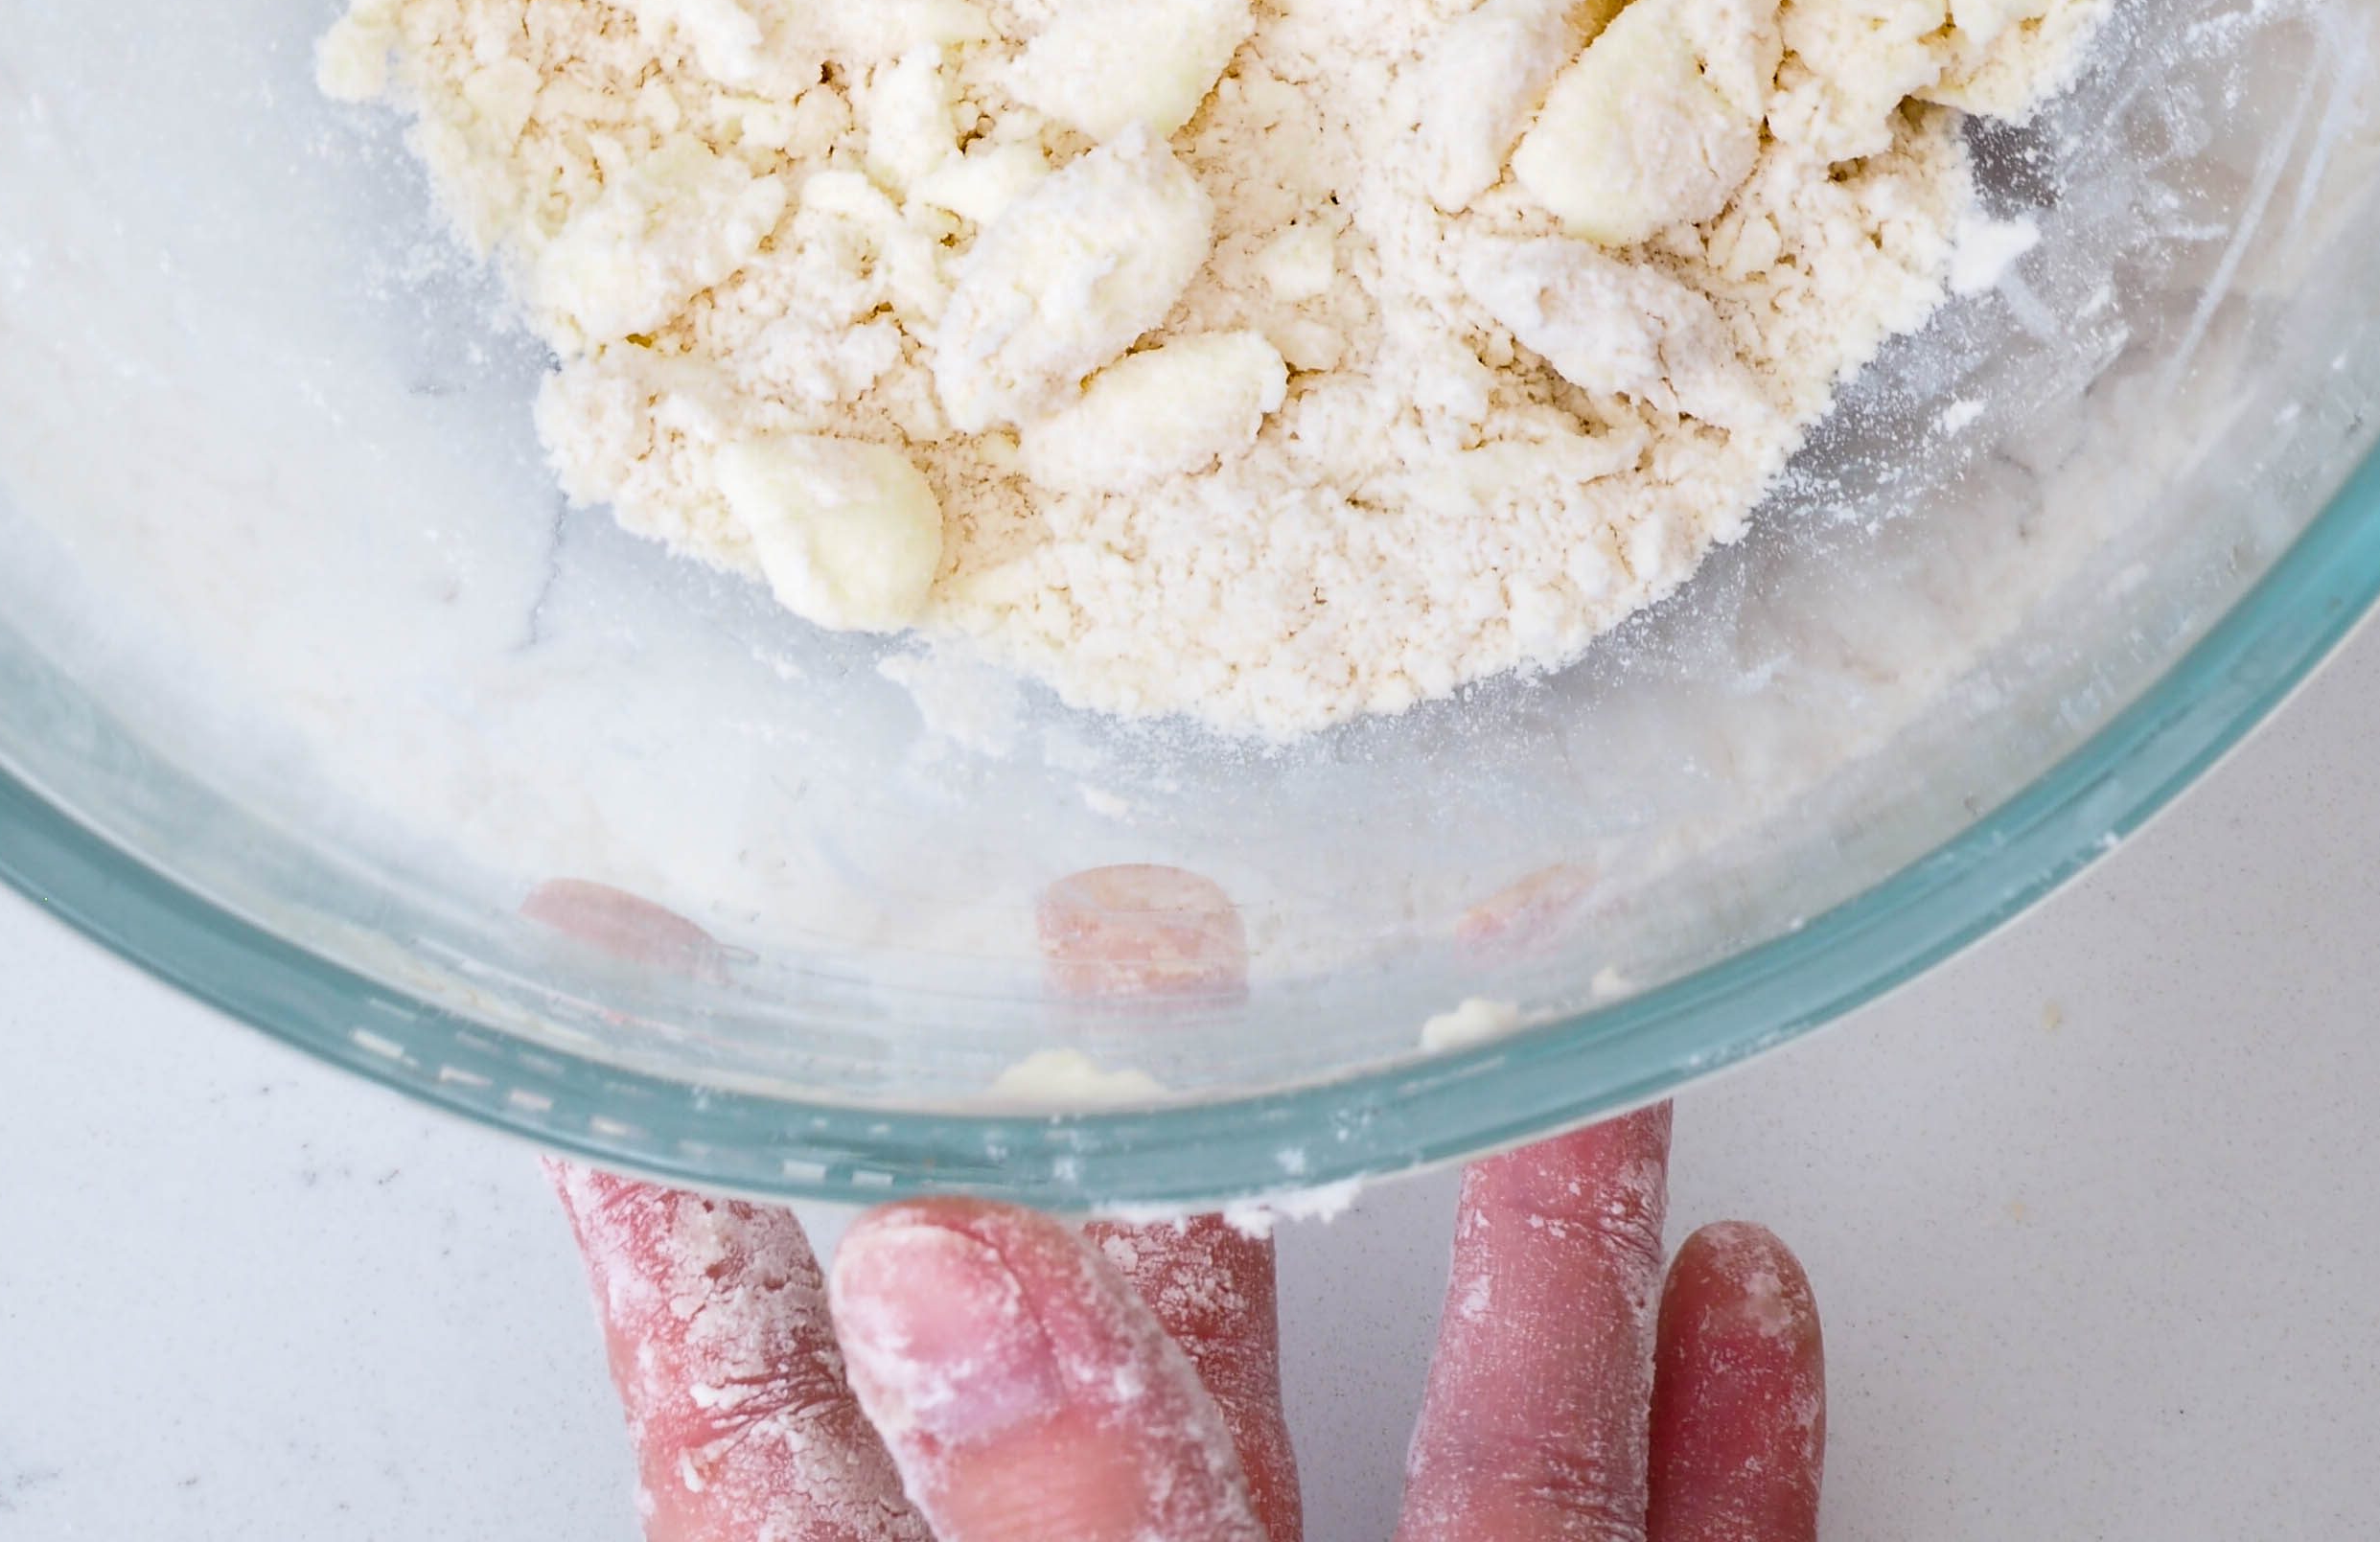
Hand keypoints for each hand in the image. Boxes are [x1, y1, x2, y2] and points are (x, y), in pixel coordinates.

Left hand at [554, 1105, 1823, 1541]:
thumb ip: (1062, 1523)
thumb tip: (939, 1253)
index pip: (766, 1445)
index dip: (696, 1213)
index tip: (633, 981)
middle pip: (1146, 1377)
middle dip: (1186, 1127)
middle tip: (1173, 899)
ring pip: (1457, 1467)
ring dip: (1529, 1240)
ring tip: (1559, 1031)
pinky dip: (1713, 1461)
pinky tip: (1745, 1301)